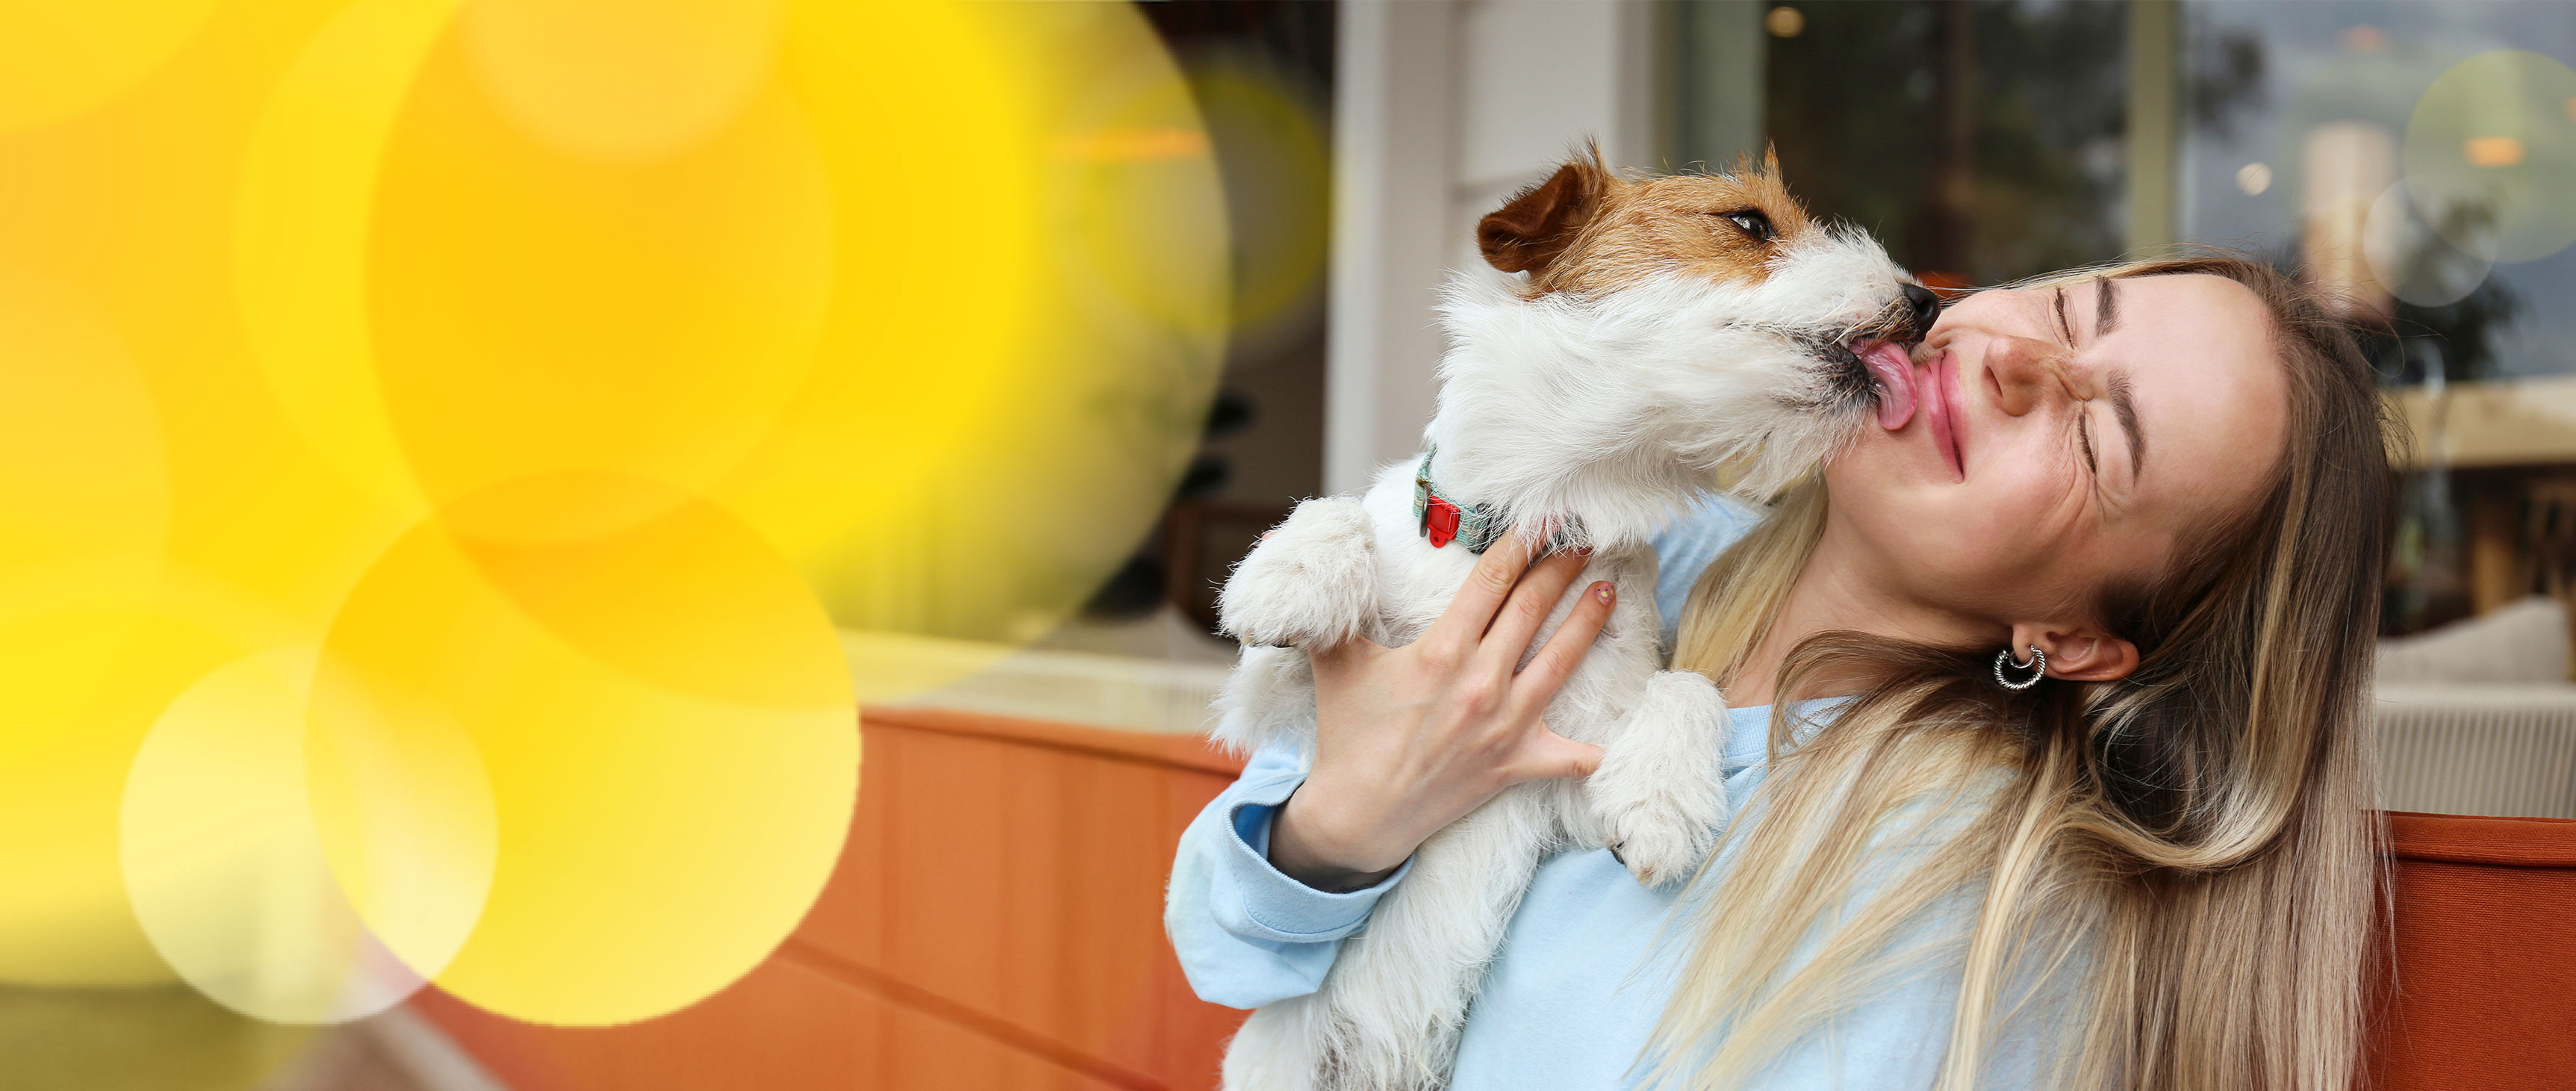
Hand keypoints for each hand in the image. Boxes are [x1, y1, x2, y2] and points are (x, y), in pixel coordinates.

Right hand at [1268, 531, 1615, 890]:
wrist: (1358, 816)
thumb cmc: (1347, 734)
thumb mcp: (1335, 664)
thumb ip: (1331, 611)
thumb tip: (1303, 556)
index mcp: (1440, 652)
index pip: (1492, 583)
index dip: (1522, 544)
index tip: (1544, 518)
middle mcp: (1480, 684)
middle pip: (1533, 611)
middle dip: (1562, 569)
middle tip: (1587, 539)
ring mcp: (1503, 727)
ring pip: (1561, 663)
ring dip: (1588, 623)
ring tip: (1609, 591)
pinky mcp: (1515, 766)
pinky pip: (1567, 757)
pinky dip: (1589, 748)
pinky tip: (1610, 734)